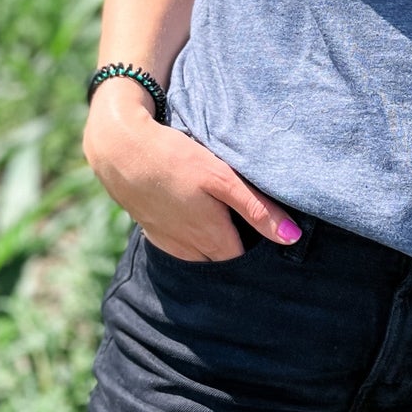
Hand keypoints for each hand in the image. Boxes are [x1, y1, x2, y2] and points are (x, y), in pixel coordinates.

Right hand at [82, 83, 300, 260]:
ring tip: (226, 220)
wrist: (119, 148)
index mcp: (212, 240)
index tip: (271, 234)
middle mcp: (190, 250)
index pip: (245, 262)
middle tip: (251, 225)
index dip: (260, 250)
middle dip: (238, 251)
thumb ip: (258, 209)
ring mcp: (167, 241)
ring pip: (199, 255)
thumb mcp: (221, 178)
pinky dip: (190, 238)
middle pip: (223, 261)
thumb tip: (292, 238)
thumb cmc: (174, 159)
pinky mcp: (150, 229)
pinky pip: (178, 245)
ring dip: (213, 245)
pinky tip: (194, 216)